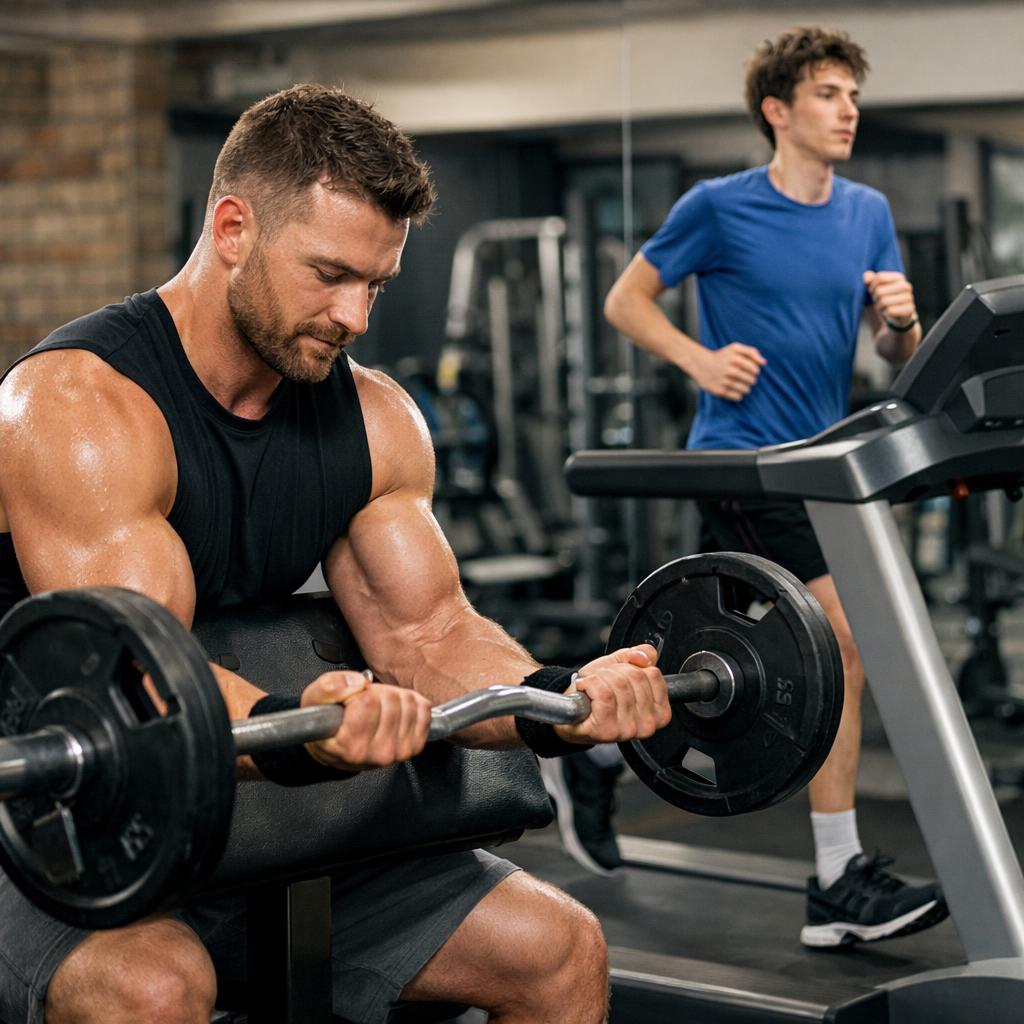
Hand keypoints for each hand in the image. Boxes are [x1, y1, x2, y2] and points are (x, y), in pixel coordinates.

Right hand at [300, 671, 432, 770]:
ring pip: (409, 703)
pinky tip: (394, 712)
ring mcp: (399, 752)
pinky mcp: (415, 746)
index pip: (368, 702)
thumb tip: (358, 683)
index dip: (357, 694)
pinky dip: (411, 703)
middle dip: (377, 694)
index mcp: (351, 746)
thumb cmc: (326, 724)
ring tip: (377, 710)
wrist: (337, 746)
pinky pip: (424, 709)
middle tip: (364, 705)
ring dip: (394, 698)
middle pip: (391, 700)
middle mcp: (378, 754)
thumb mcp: (315, 698)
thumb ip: (330, 686)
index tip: (349, 703)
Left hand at [553, 645, 671, 745]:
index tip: (621, 675)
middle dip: (614, 671)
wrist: (572, 710)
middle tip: (603, 682)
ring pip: (618, 683)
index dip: (632, 667)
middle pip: (635, 676)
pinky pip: (603, 693)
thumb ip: (642, 654)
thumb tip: (643, 657)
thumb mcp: (622, 665)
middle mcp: (648, 724)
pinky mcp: (608, 730)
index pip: (653, 674)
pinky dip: (588, 684)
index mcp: (659, 710)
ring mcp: (629, 729)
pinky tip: (585, 691)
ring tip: (593, 688)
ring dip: (599, 678)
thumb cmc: (599, 691)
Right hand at [691, 343, 765, 400]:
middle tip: (744, 377)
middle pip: (752, 380)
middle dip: (751, 380)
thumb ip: (751, 352)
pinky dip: (738, 395)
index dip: (755, 371)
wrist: (701, 365)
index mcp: (735, 358)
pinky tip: (733, 390)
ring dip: (746, 388)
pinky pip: (738, 397)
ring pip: (746, 390)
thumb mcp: (735, 348)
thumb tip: (763, 362)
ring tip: (740, 384)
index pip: (755, 369)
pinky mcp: (719, 391)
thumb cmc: (722, 356)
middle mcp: (730, 370)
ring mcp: (724, 382)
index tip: (749, 370)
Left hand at [863, 270, 916, 326]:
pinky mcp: (909, 309)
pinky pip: (889, 311)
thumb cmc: (885, 298)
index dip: (872, 286)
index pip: (879, 278)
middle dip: (875, 298)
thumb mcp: (876, 288)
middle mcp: (906, 286)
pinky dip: (885, 313)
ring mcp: (909, 297)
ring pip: (883, 301)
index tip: (874, 291)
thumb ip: (870, 281)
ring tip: (883, 307)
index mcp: (899, 277)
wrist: (897, 315)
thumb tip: (866, 275)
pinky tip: (888, 313)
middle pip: (879, 291)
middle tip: (879, 301)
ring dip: (879, 307)